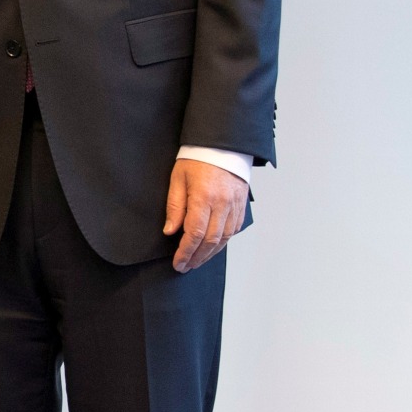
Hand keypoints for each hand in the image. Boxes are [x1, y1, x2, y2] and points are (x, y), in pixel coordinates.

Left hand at [162, 157, 248, 271]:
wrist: (222, 145)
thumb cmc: (197, 159)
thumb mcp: (178, 178)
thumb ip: (175, 206)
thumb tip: (170, 231)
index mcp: (203, 197)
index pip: (195, 233)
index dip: (186, 252)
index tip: (178, 262)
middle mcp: (222, 204)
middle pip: (210, 241)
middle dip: (197, 257)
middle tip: (186, 266)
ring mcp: (234, 205)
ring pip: (224, 239)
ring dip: (210, 253)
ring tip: (197, 261)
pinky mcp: (241, 205)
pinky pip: (234, 230)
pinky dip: (223, 242)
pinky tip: (213, 247)